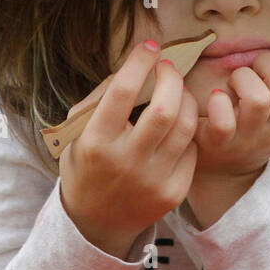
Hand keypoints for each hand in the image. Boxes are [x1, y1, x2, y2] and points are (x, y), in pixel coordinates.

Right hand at [59, 41, 198, 257]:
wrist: (96, 221)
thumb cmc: (87, 165)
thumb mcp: (78, 132)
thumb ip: (102, 99)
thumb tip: (138, 64)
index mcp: (96, 143)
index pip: (122, 92)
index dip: (140, 63)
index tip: (149, 47)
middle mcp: (126, 162)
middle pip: (164, 109)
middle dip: (171, 78)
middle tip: (168, 68)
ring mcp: (152, 180)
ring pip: (185, 126)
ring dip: (187, 100)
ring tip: (178, 92)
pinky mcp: (173, 192)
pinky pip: (192, 149)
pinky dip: (186, 131)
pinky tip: (177, 125)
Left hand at [193, 50, 269, 179]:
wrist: (227, 165)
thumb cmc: (258, 121)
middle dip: (264, 61)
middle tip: (253, 71)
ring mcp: (253, 140)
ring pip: (257, 98)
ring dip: (241, 77)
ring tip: (234, 84)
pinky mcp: (223, 144)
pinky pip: (223, 120)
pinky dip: (217, 101)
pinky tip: (217, 98)